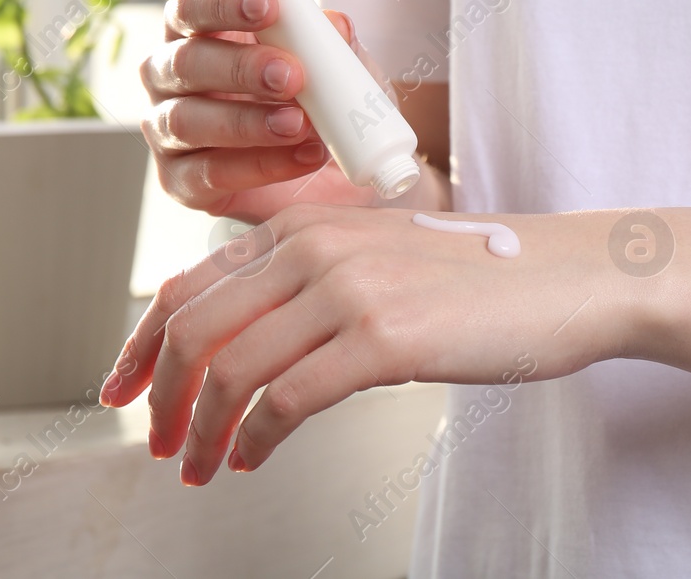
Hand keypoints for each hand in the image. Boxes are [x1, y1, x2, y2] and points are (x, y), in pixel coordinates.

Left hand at [97, 202, 625, 483]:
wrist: (569, 277)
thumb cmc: (482, 276)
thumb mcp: (378, 257)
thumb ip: (310, 281)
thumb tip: (244, 342)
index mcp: (306, 225)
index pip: (190, 284)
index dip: (141, 344)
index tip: (121, 389)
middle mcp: (316, 246)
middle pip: (194, 325)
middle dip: (160, 396)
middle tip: (157, 443)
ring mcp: (348, 288)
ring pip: (233, 368)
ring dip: (201, 429)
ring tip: (201, 465)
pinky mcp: (385, 337)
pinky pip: (288, 400)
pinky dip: (256, 439)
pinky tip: (254, 458)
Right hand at [140, 0, 379, 222]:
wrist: (324, 176)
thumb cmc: (311, 102)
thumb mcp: (332, 70)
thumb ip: (330, 46)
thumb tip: (336, 26)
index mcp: (197, 33)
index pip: (192, 5)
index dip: (224, 2)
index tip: (268, 4)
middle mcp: (169, 77)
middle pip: (185, 62)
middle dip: (241, 66)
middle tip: (293, 75)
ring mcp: (166, 131)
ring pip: (186, 120)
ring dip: (247, 121)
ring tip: (299, 123)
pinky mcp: (179, 180)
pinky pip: (208, 173)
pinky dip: (260, 165)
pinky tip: (303, 156)